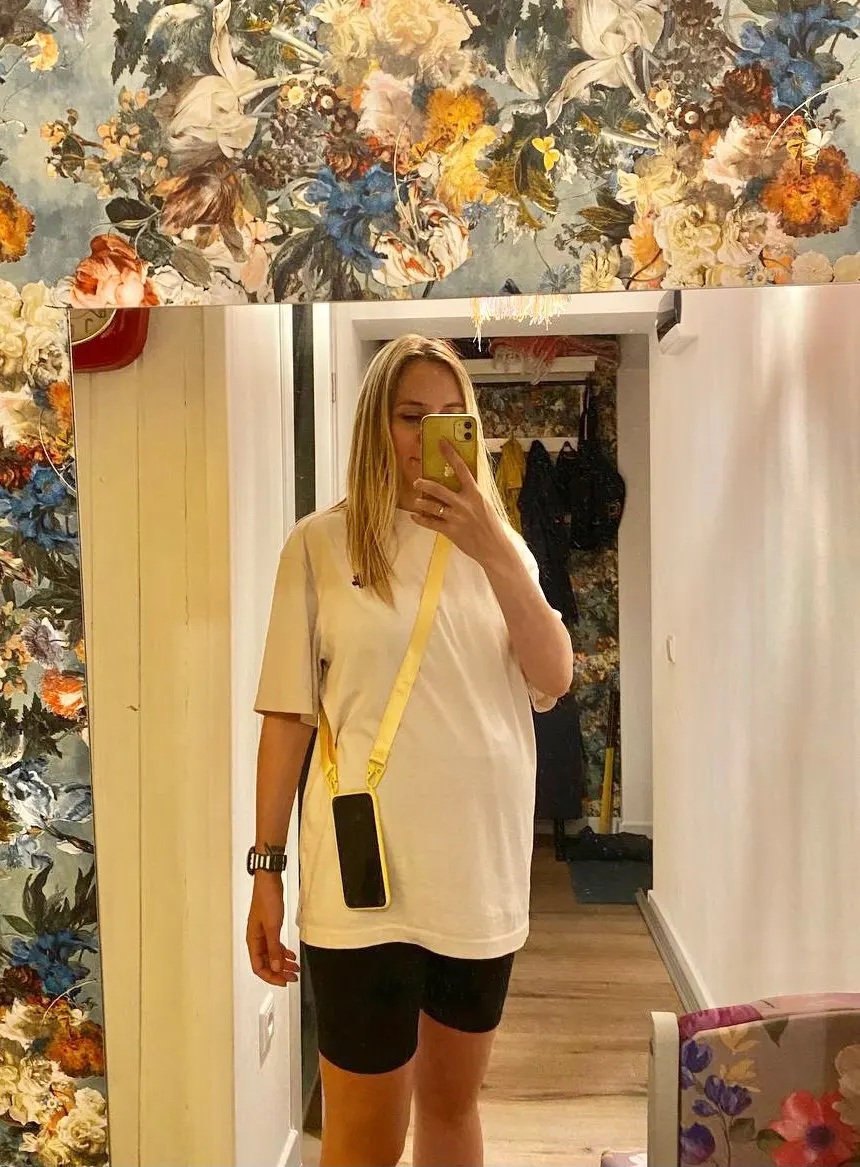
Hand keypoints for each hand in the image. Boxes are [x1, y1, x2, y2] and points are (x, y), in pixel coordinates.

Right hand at [246, 875, 299, 987]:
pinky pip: (275, 946)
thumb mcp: (273, 926)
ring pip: (271, 956)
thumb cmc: (267, 899)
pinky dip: (283, 952)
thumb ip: (274, 948)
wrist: (269, 881)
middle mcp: (256, 939)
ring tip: (294, 968)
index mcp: (253, 941)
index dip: (271, 977)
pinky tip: (291, 955)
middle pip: (265, 964)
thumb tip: (276, 967)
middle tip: (292, 977)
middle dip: (279, 972)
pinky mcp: (270, 928)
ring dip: (282, 963)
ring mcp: (263, 934)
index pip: (259, 967)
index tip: (284, 981)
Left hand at [412, 439, 507, 565]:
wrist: (495, 548)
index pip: (461, 468)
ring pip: (431, 506)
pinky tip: (415, 516)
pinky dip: (420, 519)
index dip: (450, 454)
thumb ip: (472, 495)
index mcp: (475, 493)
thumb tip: (461, 485)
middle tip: (416, 481)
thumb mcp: (485, 505)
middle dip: (424, 484)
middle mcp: (464, 503)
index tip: (441, 443)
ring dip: (421, 502)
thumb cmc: (492, 526)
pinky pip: (431, 523)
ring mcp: (456, 518)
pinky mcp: (450, 531)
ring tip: (416, 500)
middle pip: (439, 489)